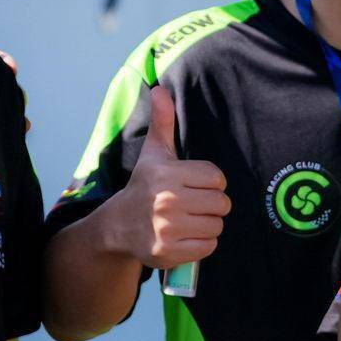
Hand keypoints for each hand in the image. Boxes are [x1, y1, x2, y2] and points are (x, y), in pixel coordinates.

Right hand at [108, 82, 230, 273]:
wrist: (118, 225)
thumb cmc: (144, 185)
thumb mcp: (153, 153)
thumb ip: (163, 121)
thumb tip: (159, 88)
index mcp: (167, 174)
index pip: (217, 178)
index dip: (211, 182)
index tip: (195, 185)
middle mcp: (167, 201)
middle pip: (221, 203)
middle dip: (211, 204)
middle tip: (194, 204)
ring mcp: (167, 228)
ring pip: (217, 225)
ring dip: (208, 224)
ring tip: (190, 219)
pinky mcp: (169, 252)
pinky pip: (208, 246)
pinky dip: (202, 243)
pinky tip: (187, 235)